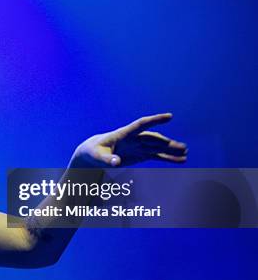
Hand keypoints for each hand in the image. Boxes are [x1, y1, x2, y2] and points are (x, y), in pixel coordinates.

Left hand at [70, 113, 187, 167]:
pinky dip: (168, 158)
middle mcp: (134, 138)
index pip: (142, 124)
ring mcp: (139, 146)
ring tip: (185, 152)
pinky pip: (157, 155)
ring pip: (158, 147)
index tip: (170, 116)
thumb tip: (116, 163)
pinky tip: (181, 160)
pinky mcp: (141, 154)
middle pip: (153, 139)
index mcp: (124, 134)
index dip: (155, 120)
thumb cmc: (94, 152)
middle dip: (167, 143)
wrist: (95, 153)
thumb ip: (107, 159)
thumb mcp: (98, 156)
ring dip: (171, 149)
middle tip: (182, 147)